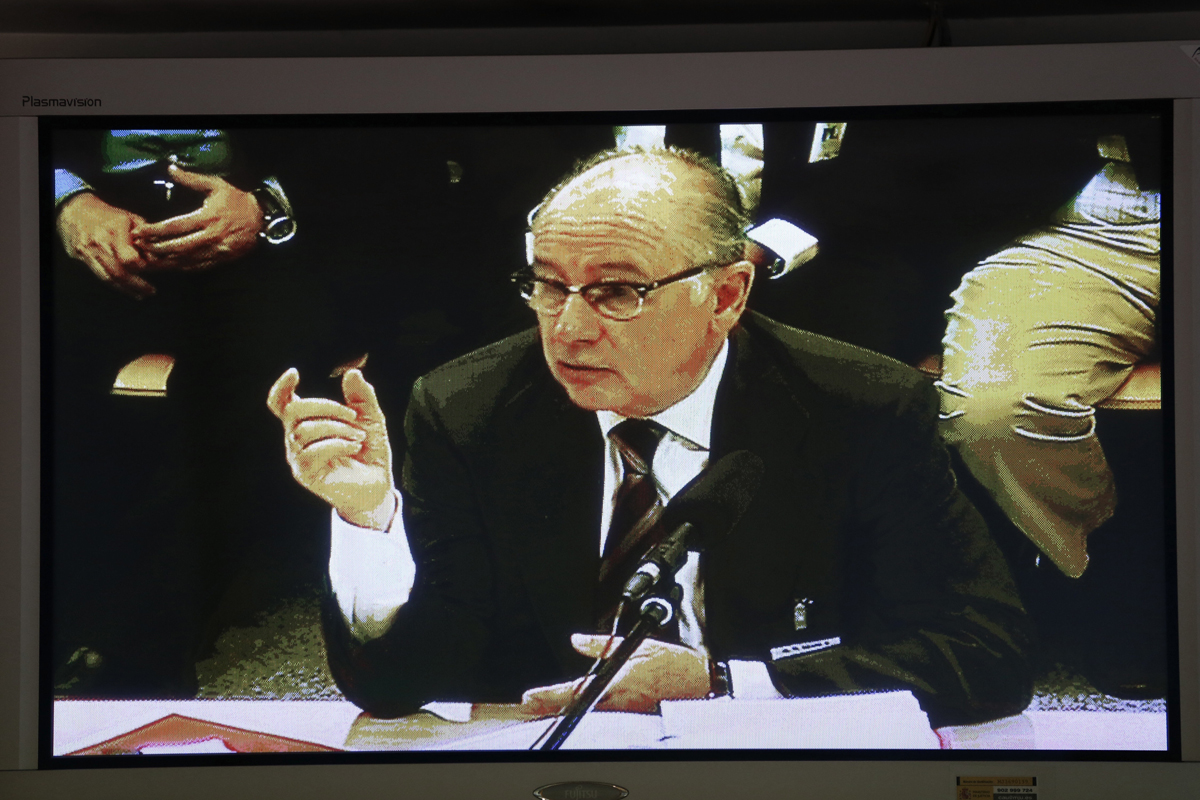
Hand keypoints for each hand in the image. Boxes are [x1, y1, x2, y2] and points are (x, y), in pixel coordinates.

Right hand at [56, 193, 153, 297]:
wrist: (75, 211)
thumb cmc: (108, 216)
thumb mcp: (130, 218)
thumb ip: (146, 236)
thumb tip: (158, 253)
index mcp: (115, 230)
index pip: (128, 257)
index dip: (140, 266)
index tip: (150, 269)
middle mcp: (101, 242)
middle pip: (119, 271)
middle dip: (137, 284)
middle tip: (151, 291)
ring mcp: (90, 251)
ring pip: (109, 277)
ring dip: (127, 289)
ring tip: (142, 294)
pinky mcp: (83, 258)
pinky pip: (100, 276)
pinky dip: (115, 286)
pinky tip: (127, 290)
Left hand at [133, 164, 264, 270]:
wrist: (261, 218)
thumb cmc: (237, 200)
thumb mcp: (216, 185)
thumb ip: (192, 178)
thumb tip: (171, 169)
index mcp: (207, 217)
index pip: (175, 226)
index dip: (154, 230)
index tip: (140, 232)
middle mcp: (211, 236)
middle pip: (178, 246)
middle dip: (156, 248)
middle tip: (140, 247)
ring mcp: (217, 250)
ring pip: (187, 259)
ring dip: (166, 261)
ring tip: (150, 259)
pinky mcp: (222, 258)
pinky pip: (199, 266)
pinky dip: (183, 267)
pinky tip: (171, 266)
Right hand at [267, 367, 395, 529]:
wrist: (377, 484)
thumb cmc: (369, 450)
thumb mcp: (371, 418)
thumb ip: (362, 396)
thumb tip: (353, 372)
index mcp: (307, 422)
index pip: (281, 404)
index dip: (281, 388)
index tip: (294, 373)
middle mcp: (297, 438)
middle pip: (293, 410)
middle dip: (326, 406)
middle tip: (353, 416)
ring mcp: (298, 457)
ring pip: (304, 430)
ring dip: (338, 429)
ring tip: (358, 437)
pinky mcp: (304, 474)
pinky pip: (311, 452)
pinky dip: (337, 445)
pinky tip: (353, 448)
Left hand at [519, 633, 710, 715]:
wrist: (702, 685)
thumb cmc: (675, 665)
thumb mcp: (638, 645)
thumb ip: (602, 644)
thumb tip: (576, 640)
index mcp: (617, 680)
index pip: (575, 689)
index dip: (549, 694)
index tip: (530, 696)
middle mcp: (617, 701)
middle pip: (574, 708)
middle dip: (548, 708)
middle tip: (526, 707)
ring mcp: (624, 714)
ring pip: (585, 715)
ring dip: (562, 712)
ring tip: (541, 710)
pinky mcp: (632, 719)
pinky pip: (602, 719)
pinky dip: (583, 717)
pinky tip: (572, 715)